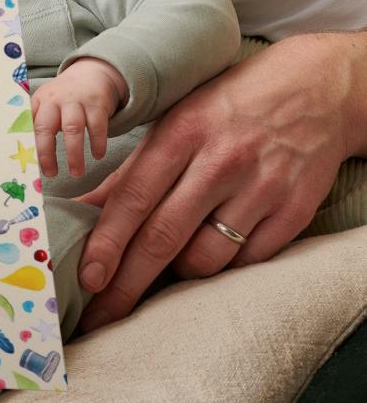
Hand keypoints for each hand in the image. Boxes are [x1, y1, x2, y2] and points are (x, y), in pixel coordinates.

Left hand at [31, 58, 125, 177]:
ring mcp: (76, 101)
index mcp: (39, 102)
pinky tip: (98, 156)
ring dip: (74, 154)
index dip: (28, 146)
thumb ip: (36, 124)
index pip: (29, 126)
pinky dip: (97, 143)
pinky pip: (97, 126)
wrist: (91, 74)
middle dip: (47, 153)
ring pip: (72, 129)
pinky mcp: (97, 104)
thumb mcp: (46, 104)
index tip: (30, 166)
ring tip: (76, 173)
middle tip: (51, 174)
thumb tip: (26, 155)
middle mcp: (55, 100)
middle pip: (45, 127)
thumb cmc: (64, 98)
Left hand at [76, 32, 365, 331]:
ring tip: (167, 265)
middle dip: (126, 285)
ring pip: (205, 259)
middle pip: (164, 238)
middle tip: (101, 315)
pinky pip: (247, 262)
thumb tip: (85, 210)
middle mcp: (220, 162)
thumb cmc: (228, 105)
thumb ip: (133, 171)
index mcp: (181, 134)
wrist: (315, 87)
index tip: (87, 279)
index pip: (134, 199)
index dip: (107, 244)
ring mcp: (261, 188)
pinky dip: (223, 268)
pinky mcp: (294, 211)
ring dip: (177, 274)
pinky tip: (211, 256)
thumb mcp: (174, 121)